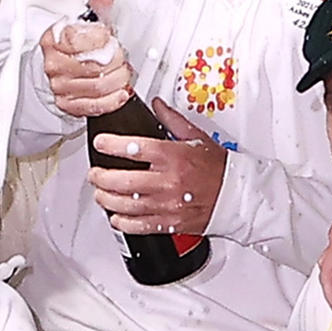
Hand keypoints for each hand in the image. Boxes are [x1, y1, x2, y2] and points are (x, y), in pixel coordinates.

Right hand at [40, 0, 136, 121]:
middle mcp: (54, 64)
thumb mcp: (87, 22)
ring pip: (98, 85)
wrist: (63, 68)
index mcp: (54, 39)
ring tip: (121, 71)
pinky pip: (94, 105)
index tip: (108, 36)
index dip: (100, 38)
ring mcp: (60, 85)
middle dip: (116, 59)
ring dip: (118, 79)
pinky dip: (113, 99)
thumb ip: (97, 5)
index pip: (77, 39)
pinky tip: (119, 91)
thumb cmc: (76, 45)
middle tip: (120, 55)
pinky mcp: (67, 104)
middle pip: (93, 65)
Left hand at [88, 121, 227, 248]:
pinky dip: (122, 222)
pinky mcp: (169, 223)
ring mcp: (167, 204)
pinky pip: (139, 226)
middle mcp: (168, 181)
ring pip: (126, 205)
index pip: (135, 148)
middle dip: (101, 177)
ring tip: (100, 193)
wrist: (236, 197)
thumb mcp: (197, 138)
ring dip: (107, 199)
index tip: (101, 143)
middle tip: (95, 174)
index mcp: (173, 157)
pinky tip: (115, 216)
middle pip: (123, 180)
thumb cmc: (218, 169)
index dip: (111, 145)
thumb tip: (157, 105)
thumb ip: (172, 121)